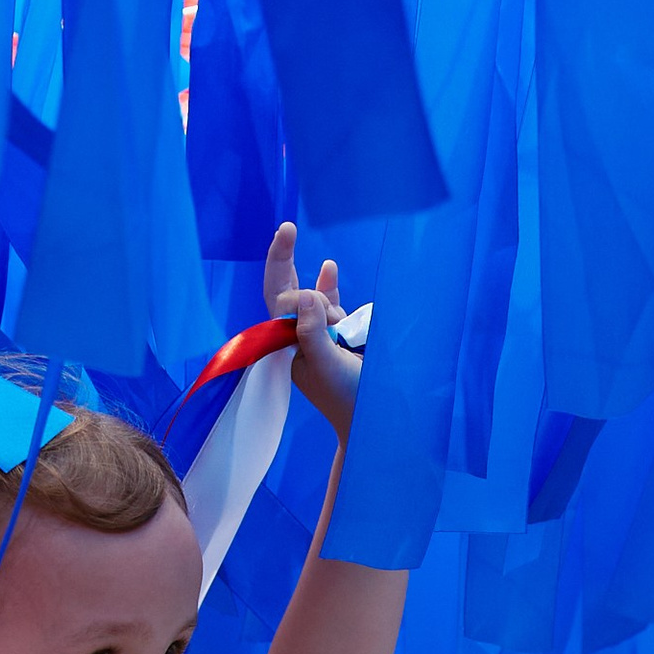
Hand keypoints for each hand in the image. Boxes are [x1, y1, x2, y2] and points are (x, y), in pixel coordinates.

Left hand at [265, 218, 359, 436]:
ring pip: (313, 299)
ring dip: (327, 295)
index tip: (302, 259)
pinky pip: (329, 306)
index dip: (286, 278)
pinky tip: (330, 267)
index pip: (280, 304)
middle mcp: (299, 339)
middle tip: (286, 227)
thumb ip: (313, 332)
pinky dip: (329, 288)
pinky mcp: (338, 337)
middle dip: (285, 260)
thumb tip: (304, 293)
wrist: (374, 425)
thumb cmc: (350, 400)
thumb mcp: (329, 366)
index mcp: (289, 347)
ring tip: (346, 330)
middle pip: (286, 293)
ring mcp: (319, 336)